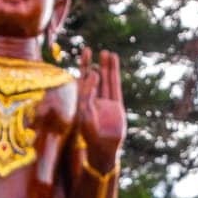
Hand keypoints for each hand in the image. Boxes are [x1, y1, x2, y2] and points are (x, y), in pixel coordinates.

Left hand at [77, 47, 125, 169]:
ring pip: (105, 80)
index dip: (83, 66)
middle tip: (89, 49)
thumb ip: (88, 94)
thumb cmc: (90, 134)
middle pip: (92, 77)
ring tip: (108, 53)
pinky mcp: (116, 105)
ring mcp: (105, 101)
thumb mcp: (85, 112)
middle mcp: (93, 99)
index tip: (85, 52)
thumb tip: (93, 73)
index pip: (82, 79)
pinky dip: (114, 76)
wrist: (103, 148)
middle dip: (91, 64)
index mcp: (82, 101)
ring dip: (106, 67)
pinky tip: (115, 65)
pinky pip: (115, 87)